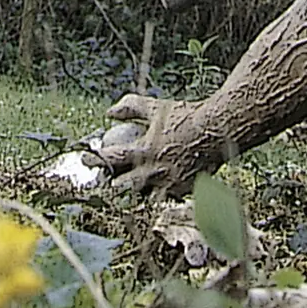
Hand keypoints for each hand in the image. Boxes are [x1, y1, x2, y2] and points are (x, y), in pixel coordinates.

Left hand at [96, 93, 211, 194]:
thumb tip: (109, 113)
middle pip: (122, 188)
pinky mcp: (184, 192)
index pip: (110, 160)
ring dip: (134, 194)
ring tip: (130, 188)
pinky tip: (156, 190)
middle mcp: (154, 173)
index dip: (94, 159)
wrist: (220, 130)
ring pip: (143, 198)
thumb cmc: (187, 116)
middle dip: (110, 185)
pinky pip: (165, 199)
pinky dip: (158, 195)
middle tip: (105, 179)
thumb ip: (131, 108)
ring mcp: (169, 185)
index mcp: (144, 152)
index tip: (85, 157)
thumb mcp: (157, 108)